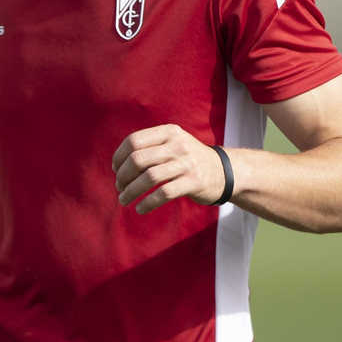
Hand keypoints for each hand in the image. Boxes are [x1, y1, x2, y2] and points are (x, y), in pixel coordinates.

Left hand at [112, 124, 228, 213]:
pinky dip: (148, 203)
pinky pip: (163, 194)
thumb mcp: (174, 143)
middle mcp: (178, 145)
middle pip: (138, 159)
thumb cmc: (189, 159)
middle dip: (123, 176)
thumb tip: (119, 164)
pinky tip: (140, 208)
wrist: (225, 171)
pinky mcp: (193, 182)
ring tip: (123, 199)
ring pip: (149, 178)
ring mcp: (186, 163)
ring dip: (131, 191)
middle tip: (119, 186)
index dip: (120, 156)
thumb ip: (151, 147)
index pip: (134, 141)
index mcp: (169, 132)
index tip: (116, 169)